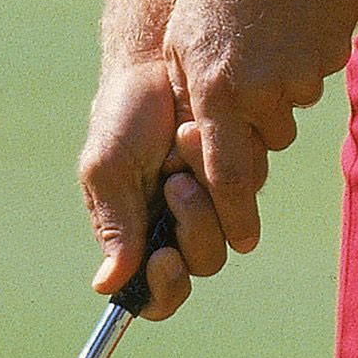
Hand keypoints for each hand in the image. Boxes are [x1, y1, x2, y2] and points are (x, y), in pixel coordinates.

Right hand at [79, 57, 229, 319]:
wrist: (160, 63)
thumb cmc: (123, 115)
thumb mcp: (108, 168)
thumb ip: (114, 224)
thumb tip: (106, 284)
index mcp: (137, 236)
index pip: (155, 294)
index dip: (164, 289)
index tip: (165, 258)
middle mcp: (177, 228)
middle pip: (202, 263)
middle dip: (193, 224)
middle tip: (175, 181)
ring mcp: (214, 203)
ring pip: (232, 233)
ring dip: (210, 190)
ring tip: (185, 143)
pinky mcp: (241, 175)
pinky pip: (250, 189)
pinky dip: (229, 162)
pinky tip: (204, 130)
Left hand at [163, 0, 357, 257]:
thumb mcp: (183, 44)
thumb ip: (196, 97)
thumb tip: (202, 143)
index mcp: (216, 96)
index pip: (229, 178)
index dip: (235, 217)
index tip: (241, 242)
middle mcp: (261, 93)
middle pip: (269, 139)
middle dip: (260, 119)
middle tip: (250, 72)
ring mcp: (303, 72)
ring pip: (296, 102)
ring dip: (284, 79)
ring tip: (267, 31)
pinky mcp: (333, 50)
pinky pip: (320, 67)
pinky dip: (308, 50)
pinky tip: (291, 15)